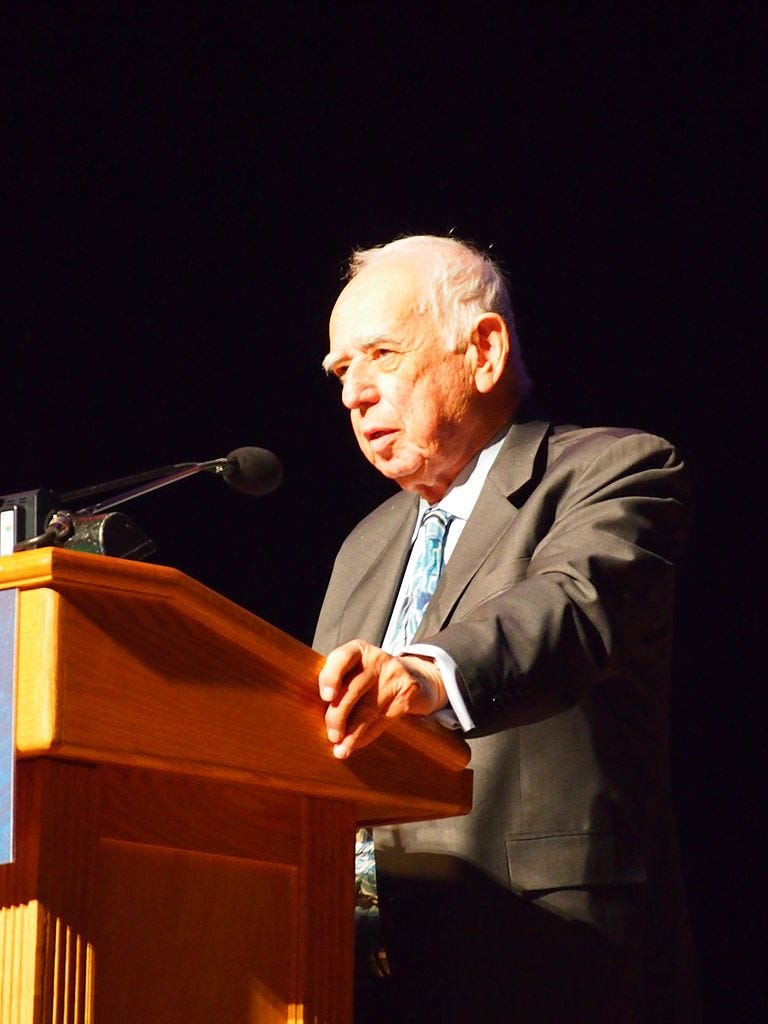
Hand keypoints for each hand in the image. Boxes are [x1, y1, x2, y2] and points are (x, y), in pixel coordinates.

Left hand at [318, 639, 447, 758]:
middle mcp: (377, 659)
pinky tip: (356, 744)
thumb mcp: (354, 670)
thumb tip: (311, 718)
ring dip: (352, 734)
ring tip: (341, 749)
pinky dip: (366, 736)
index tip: (326, 697)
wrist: (411, 675)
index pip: (342, 658)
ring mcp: (394, 674)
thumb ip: (336, 685)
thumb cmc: (368, 677)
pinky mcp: (407, 692)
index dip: (331, 677)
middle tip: (332, 736)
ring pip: (368, 710)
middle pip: (353, 689)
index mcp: (358, 649)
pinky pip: (383, 719)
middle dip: (338, 716)